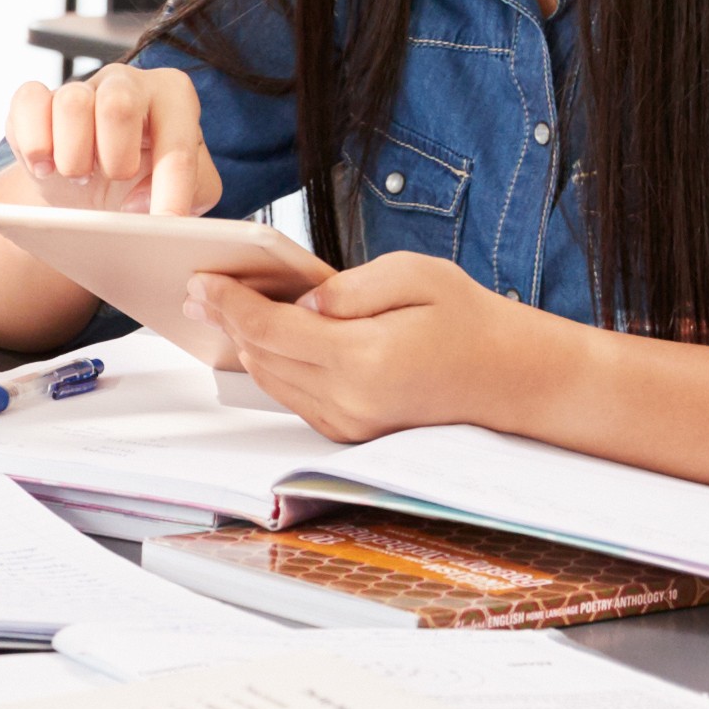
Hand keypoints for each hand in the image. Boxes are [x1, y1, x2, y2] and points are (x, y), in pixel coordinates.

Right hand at [0, 67, 221, 217]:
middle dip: (115, 159)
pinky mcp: (35, 97)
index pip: (178, 145)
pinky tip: (44, 167)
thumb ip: (191, 192)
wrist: (90, 186)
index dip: (171, 192)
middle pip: (119, 106)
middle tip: (114, 180)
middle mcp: (128, 82)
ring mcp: (80, 85)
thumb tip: (141, 203)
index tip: (164, 225)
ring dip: (73, 157)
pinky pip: (30, 101)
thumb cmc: (143, 182)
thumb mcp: (187, 189)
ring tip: (79, 175)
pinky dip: (34, 143)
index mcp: (174, 97)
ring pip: (72, 104)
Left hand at [200, 252, 580, 443]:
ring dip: (245, 344)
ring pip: (272, 379)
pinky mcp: (350, 432)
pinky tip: (263, 336)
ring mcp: (348, 424)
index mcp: (363, 361)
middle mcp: (349, 402)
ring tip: (220, 308)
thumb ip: (349, 289)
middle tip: (198, 289)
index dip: (229, 302)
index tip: (201, 279)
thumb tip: (298, 304)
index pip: (271, 330)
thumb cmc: (469, 320)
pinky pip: (294, 395)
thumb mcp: (417, 276)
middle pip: (261, 358)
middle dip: (227, 321)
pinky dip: (274, 364)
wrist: (511, 378)